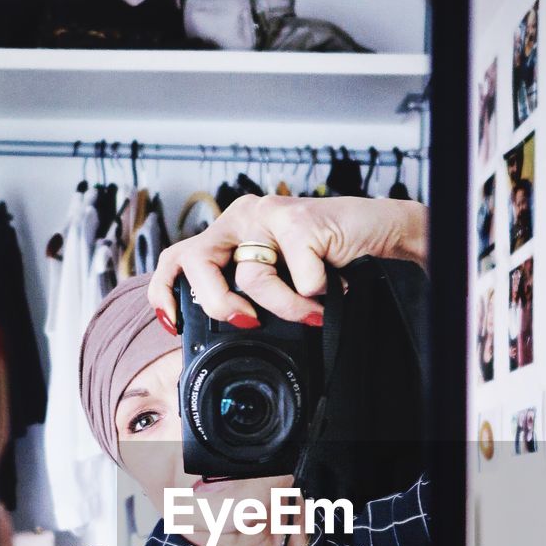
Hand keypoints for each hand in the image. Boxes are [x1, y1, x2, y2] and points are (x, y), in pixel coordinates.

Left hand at [148, 194, 428, 329]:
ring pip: (253, 276)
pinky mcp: (298, 220)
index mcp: (231, 231)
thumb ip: (251, 290)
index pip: (178, 255)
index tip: (174, 323)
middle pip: (197, 261)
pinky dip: (317, 293)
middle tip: (249, 320)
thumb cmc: (329, 257)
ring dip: (287, 307)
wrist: (379, 231)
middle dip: (219, 302)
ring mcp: (268, 215)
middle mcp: (242, 217)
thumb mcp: (280, 275)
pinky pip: (297, 278)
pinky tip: (332, 286)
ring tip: (311, 312)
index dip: (166, 290)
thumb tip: (230, 330)